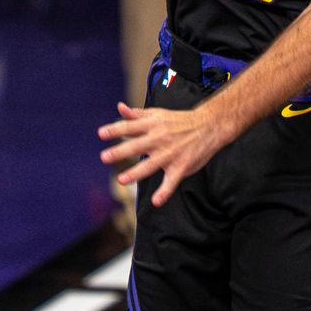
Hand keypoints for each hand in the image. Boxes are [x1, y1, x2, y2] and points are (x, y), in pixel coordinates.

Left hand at [98, 96, 240, 205]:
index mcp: (152, 125)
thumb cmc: (179, 121)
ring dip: (136, 173)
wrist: (209, 126)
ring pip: (150, 165)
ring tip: (122, 180)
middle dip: (120, 152)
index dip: (115, 130)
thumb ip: (137, 114)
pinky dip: (165, 192)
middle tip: (105, 157)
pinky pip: (171, 181)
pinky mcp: (180, 166)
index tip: (101, 134)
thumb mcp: (158, 114)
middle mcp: (160, 139)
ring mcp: (170, 154)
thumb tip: (119, 108)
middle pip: (137, 146)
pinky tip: (156, 202)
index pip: (130, 127)